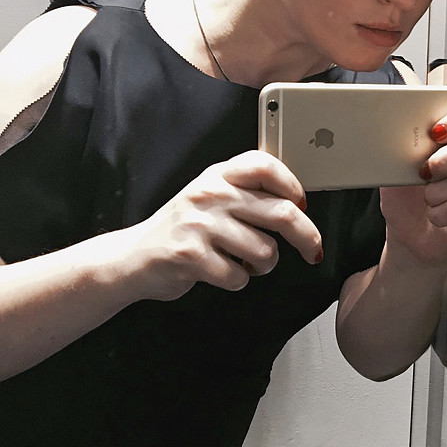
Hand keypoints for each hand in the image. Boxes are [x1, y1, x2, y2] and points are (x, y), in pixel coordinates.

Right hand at [124, 150, 322, 300]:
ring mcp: (199, 225)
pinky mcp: (190, 256)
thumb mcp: (211, 197)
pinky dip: (239, 281)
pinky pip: (240, 277)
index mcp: (218, 176)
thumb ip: (246, 192)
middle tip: (313, 250)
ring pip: (266, 251)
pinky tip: (223, 272)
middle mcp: (210, 195)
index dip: (293, 185)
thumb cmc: (184, 229)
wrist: (132, 257)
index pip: (265, 165)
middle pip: (282, 213)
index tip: (302, 204)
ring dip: (265, 265)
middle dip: (307, 237)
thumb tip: (299, 204)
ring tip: (248, 262)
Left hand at [379, 100, 446, 266]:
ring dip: (437, 192)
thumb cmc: (403, 194)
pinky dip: (440, 213)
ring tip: (425, 197)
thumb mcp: (393, 165)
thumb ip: (399, 143)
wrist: (407, 232)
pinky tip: (433, 214)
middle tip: (424, 171)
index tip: (436, 132)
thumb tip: (393, 123)